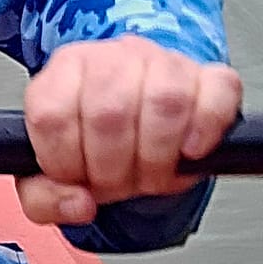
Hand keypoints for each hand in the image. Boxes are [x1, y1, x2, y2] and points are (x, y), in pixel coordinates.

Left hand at [19, 38, 242, 228]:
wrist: (143, 117)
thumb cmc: (98, 144)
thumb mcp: (55, 171)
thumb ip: (45, 197)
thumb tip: (78, 205)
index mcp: (64, 72)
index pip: (53, 116)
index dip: (66, 163)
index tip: (78, 178)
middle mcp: (112, 59)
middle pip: (110, 113)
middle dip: (114, 170)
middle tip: (118, 184)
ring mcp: (163, 61)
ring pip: (165, 101)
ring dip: (157, 157)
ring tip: (151, 175)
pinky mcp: (209, 75)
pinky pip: (217, 92)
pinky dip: (206, 128)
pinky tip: (191, 150)